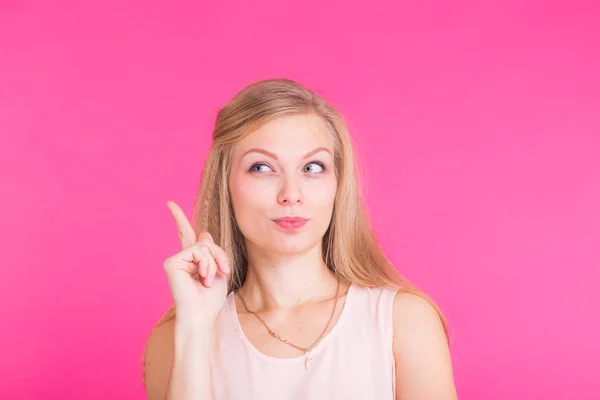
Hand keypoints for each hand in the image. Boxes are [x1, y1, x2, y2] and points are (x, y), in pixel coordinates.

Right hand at [163, 201, 230, 323]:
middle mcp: (181, 258)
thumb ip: (212, 251)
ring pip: (204, 245)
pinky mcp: (172, 263)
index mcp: (192, 260)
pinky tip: (202, 278)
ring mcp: (175, 260)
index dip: (179, 218)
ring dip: (215, 262)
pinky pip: (198, 251)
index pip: (186, 235)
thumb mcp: (219, 270)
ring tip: (209, 279)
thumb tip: (203, 233)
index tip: (170, 203)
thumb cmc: (210, 299)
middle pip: (205, 241)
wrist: (202, 315)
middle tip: (224, 271)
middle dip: (220, 255)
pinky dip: (206, 264)